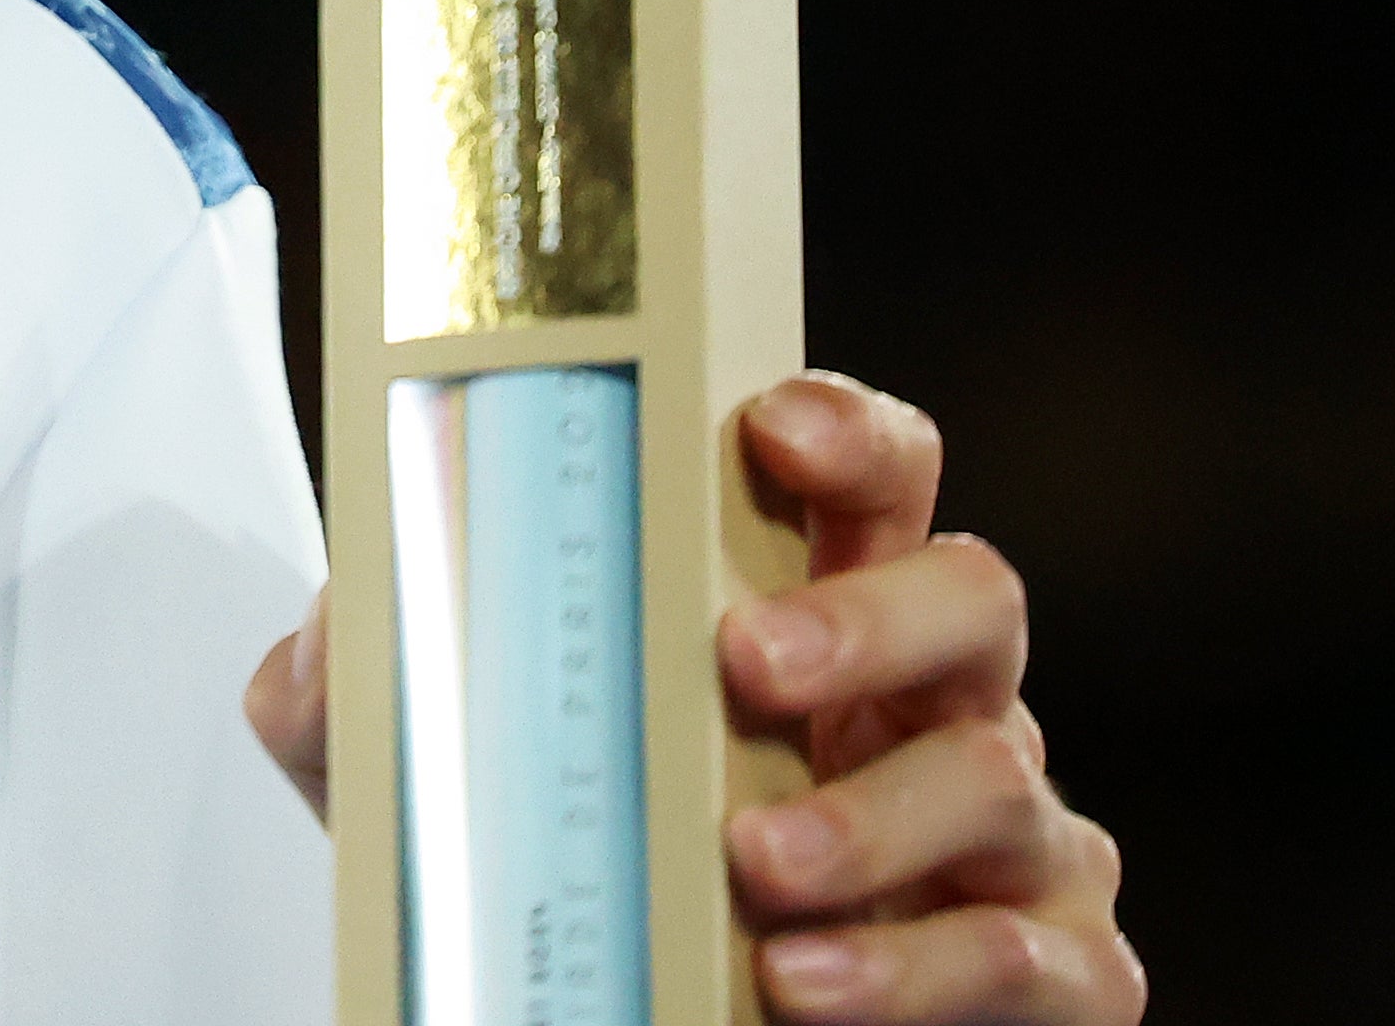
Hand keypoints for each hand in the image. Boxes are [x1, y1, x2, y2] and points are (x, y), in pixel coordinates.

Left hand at [236, 372, 1137, 1023]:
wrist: (625, 1018)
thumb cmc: (575, 885)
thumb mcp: (434, 778)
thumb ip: (365, 691)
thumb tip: (340, 630)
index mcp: (813, 614)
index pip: (870, 477)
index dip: (847, 431)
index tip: (773, 428)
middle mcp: (933, 703)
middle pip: (969, 593)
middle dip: (865, 615)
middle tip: (744, 659)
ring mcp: (1009, 840)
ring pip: (998, 777)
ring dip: (868, 819)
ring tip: (751, 869)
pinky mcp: (1054, 972)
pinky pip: (1040, 957)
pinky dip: (922, 971)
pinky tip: (808, 985)